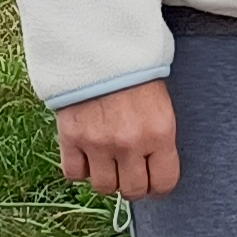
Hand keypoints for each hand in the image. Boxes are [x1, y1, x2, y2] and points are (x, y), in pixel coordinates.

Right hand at [55, 80, 178, 200]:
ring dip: (106, 177)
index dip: (159, 186)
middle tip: (130, 171)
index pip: (164, 183)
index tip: (154, 180)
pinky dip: (80, 168)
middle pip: (133, 191)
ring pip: (103, 187)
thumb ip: (160, 136)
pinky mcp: (71, 138)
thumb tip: (157, 168)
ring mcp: (98, 143)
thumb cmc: (135, 70)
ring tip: (108, 160)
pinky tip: (87, 153)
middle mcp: (130, 143)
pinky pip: (74, 174)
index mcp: (160, 132)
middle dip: (133, 184)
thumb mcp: (161, 101)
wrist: (99, 45)